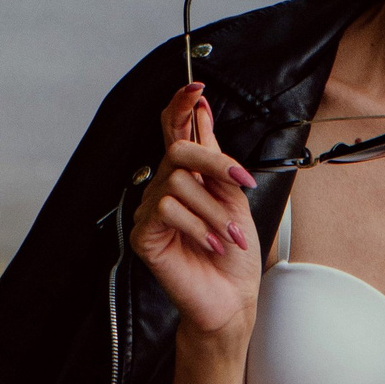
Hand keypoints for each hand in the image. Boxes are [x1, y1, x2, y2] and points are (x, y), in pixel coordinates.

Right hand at [129, 84, 261, 343]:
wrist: (232, 297)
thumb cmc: (234, 252)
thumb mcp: (234, 196)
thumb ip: (216, 158)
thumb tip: (204, 112)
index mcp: (188, 176)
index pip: (175, 131)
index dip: (180, 105)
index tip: (197, 86)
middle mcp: (165, 188)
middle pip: (180, 150)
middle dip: (214, 163)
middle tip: (240, 184)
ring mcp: (151, 211)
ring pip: (178, 183)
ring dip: (214, 211)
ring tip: (229, 236)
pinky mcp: (144, 234)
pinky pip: (167, 209)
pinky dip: (198, 226)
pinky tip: (211, 245)